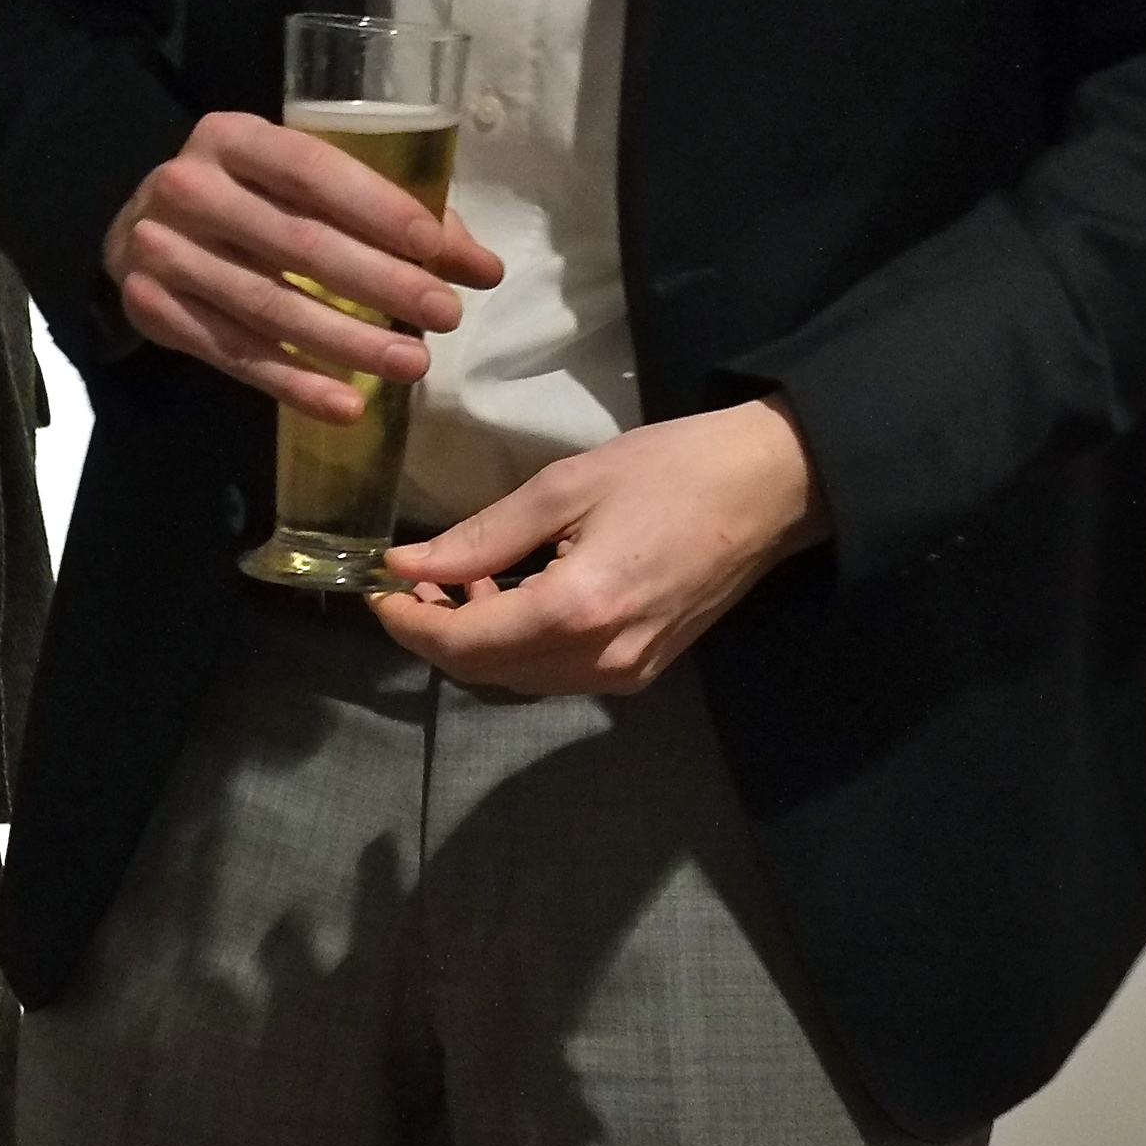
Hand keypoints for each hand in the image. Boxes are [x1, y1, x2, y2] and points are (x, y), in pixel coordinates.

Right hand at [102, 111, 502, 420]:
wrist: (138, 234)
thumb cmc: (248, 202)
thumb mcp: (302, 187)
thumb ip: (388, 217)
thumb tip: (481, 268)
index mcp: (232, 137)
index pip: (311, 169)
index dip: (376, 208)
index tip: (436, 248)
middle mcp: (188, 186)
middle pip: (296, 243)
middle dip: (379, 283)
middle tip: (443, 315)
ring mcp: (159, 249)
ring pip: (267, 307)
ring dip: (347, 343)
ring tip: (412, 365)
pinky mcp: (150, 308)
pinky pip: (234, 354)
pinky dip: (294, 383)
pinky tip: (346, 405)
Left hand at [366, 399, 823, 695]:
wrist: (769, 489)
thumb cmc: (670, 469)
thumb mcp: (564, 487)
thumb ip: (481, 536)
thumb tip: (407, 564)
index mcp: (577, 610)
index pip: (463, 644)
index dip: (408, 622)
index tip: (375, 588)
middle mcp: (600, 661)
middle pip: (485, 671)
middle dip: (435, 632)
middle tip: (409, 580)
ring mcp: (627, 674)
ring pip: (519, 676)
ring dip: (476, 638)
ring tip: (461, 577)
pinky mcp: (643, 670)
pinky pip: (557, 670)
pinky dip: (518, 642)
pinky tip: (509, 593)